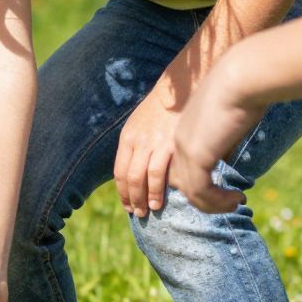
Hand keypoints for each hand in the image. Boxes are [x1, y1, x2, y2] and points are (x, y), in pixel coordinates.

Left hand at [113, 78, 181, 216]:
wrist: (181, 88)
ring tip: (151, 210)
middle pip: (130, 178)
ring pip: (143, 178)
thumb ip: (139, 146)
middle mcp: (137, 141)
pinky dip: (160, 189)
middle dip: (132, 199)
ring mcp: (154, 143)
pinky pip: (161, 172)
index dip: (122, 192)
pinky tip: (164, 199)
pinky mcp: (171, 144)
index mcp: (128, 137)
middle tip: (138, 213)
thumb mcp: (142, 124)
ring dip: (146, 198)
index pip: (120, 171)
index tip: (127, 205)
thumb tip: (139, 170)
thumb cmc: (164, 109)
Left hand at [170, 56, 266, 213]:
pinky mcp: (197, 155)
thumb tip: (227, 155)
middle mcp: (178, 141)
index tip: (223, 192)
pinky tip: (237, 197)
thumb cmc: (243, 90)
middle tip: (229, 202)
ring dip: (214, 204)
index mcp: (183, 130)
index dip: (197, 184)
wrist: (242, 75)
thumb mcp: (227, 119)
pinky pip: (201, 192)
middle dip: (203, 199)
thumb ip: (222, 139)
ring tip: (235, 202)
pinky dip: (218, 201)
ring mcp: (184, 149)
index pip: (178, 168)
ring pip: (191, 192)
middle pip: (179, 183)